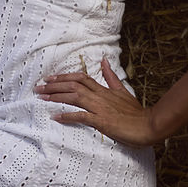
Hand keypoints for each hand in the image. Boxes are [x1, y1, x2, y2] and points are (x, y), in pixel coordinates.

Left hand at [35, 57, 158, 146]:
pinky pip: (82, 116)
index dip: (64, 77)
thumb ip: (111, 77)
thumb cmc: (136, 113)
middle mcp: (100, 96)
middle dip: (54, 85)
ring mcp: (100, 108)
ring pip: (74, 97)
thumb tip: (104, 60)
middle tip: (38, 87)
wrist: (149, 126)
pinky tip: (55, 116)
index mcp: (104, 90)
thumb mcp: (123, 91)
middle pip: (73, 85)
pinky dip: (67, 115)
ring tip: (42, 97)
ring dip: (56, 96)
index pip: (80, 78)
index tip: (49, 78)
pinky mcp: (102, 121)